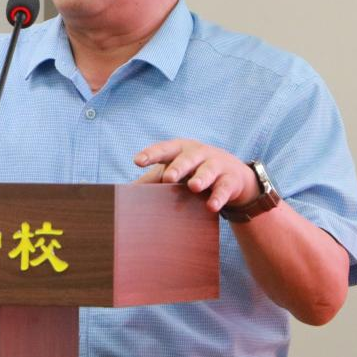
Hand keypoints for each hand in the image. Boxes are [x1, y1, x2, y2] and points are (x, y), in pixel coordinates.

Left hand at [133, 139, 257, 213]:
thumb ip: (152, 180)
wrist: (233, 175)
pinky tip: (212, 206)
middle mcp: (199, 154)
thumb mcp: (174, 171)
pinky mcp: (230, 180)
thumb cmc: (194, 171)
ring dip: (201, 178)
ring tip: (194, 187)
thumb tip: (124, 194)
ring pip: (208, 170)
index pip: (164, 150)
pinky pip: (224, 189)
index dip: (151, 154)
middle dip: (178, 167)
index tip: (137, 161)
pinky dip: (218, 197)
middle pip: (187, 158)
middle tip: (168, 177)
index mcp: (180, 150)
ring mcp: (216, 165)